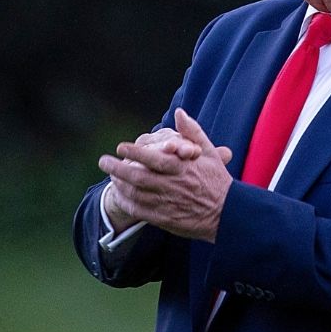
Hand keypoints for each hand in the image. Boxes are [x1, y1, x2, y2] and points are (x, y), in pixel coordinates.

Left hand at [99, 109, 233, 241]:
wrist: (227, 213)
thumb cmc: (217, 180)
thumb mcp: (209, 153)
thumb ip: (192, 131)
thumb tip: (179, 112)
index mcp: (182, 168)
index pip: (153, 158)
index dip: (135, 152)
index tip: (121, 147)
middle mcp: (172, 185)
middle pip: (138, 176)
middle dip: (117, 168)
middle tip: (103, 161)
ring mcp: (167, 203)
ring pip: (136, 194)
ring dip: (119, 185)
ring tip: (110, 177)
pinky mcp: (164, 219)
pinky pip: (140, 211)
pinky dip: (126, 203)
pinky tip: (120, 195)